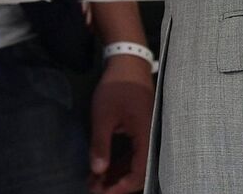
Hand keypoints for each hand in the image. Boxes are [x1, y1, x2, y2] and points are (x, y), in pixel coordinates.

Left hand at [88, 54, 154, 193]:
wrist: (127, 62)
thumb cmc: (116, 88)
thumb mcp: (103, 116)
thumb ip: (101, 145)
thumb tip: (98, 172)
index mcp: (145, 135)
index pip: (139, 171)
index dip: (122, 187)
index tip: (102, 192)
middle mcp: (149, 137)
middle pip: (138, 170)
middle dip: (116, 183)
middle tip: (93, 188)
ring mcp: (144, 133)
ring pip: (133, 162)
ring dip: (115, 174)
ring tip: (93, 181)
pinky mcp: (138, 129)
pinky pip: (131, 152)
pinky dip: (117, 162)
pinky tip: (101, 167)